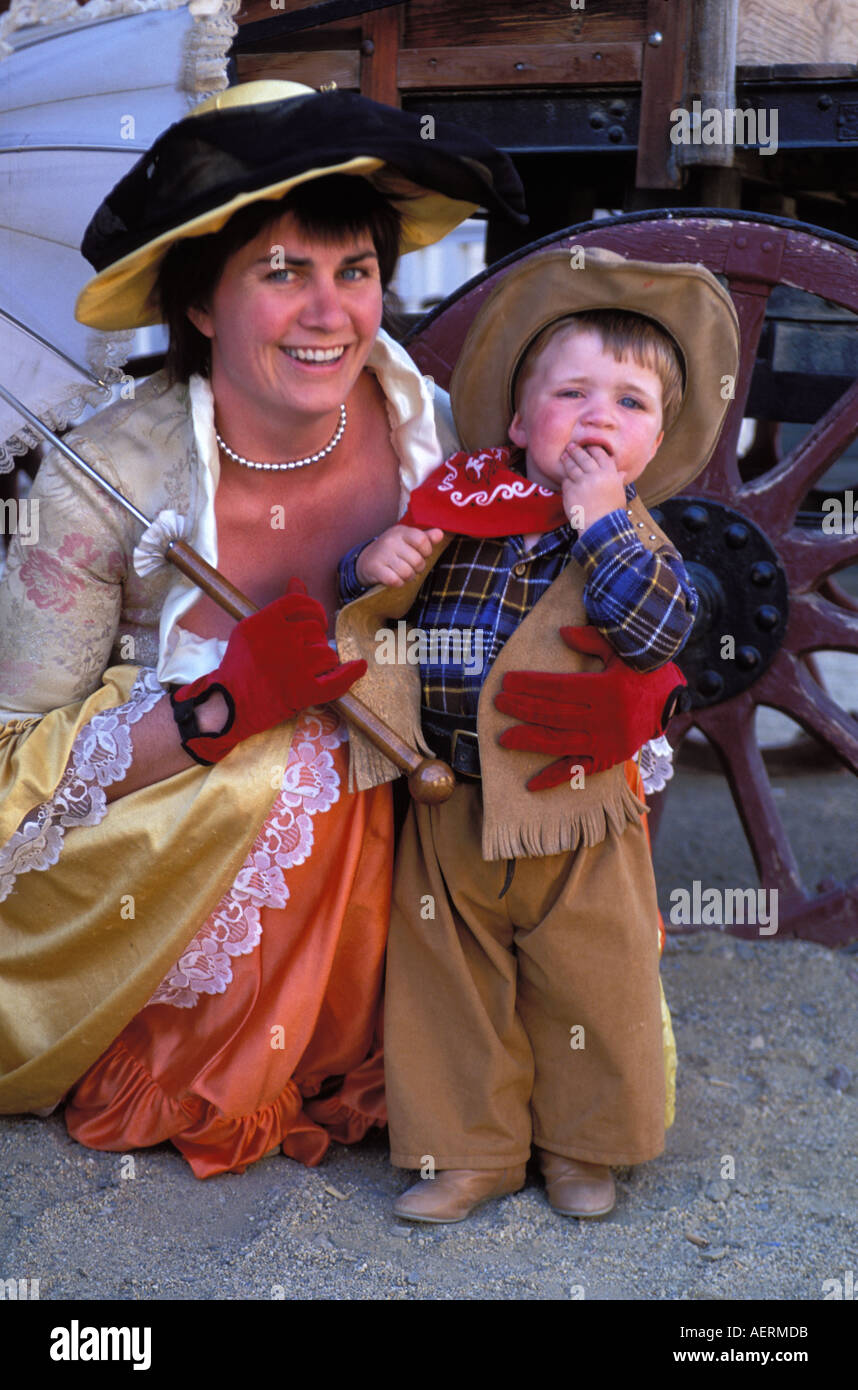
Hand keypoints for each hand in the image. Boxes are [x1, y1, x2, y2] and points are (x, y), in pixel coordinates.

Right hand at [171, 577, 366, 763]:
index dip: (314, 609)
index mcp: (267, 621)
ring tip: (310, 669)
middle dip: (315, 639)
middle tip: (305, 652)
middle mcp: (283, 639)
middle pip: (316, 630)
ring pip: (328, 653)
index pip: (302, 603)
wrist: (229, 703)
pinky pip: (337, 680)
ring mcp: (296, 666)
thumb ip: (279, 606)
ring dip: (324, 660)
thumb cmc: (239, 666)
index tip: (316, 620)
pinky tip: (358, 667)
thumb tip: (298, 581)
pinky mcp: (304, 691)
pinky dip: (351, 674)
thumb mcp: (251, 628)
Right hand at [356, 525, 444, 587]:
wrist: (367, 560)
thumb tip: (440, 534)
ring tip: (404, 573)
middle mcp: (390, 541)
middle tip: (412, 567)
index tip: (422, 554)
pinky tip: (395, 578)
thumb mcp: (408, 540)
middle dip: (418, 568)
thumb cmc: (394, 550)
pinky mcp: (375, 569)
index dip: (427, 551)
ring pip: (407, 572)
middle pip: (417, 560)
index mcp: (401, 531)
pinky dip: (398, 583)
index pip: (422, 540)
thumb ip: (426, 537)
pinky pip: (395, 581)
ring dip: (409, 577)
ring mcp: (382, 555)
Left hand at [494, 625, 688, 790]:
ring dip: (530, 741)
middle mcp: (605, 718)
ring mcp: (607, 741)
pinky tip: (532, 784)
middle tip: (498, 703)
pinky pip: (578, 770)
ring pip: (560, 743)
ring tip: (504, 738)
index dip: (531, 685)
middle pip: (555, 715)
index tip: (507, 682)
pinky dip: (555, 778)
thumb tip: (562, 632)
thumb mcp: (620, 651)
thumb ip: (592, 639)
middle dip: (523, 709)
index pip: (559, 688)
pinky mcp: (609, 759)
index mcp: (606, 689)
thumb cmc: (640, 672)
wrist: (670, 702)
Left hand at [559, 443, 625, 529]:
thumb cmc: (611, 510)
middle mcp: (595, 475)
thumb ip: (617, 480)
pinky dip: (566, 480)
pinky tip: (566, 478)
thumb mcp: (619, 493)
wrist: (599, 525)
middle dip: (576, 450)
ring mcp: (581, 482)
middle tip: (571, 446)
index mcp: (609, 473)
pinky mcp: (570, 491)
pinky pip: (566, 481)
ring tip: (564, 456)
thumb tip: (622, 473)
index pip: (600, 454)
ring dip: (568, 460)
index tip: (588, 446)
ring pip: (572, 467)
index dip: (592, 448)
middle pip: (583, 457)